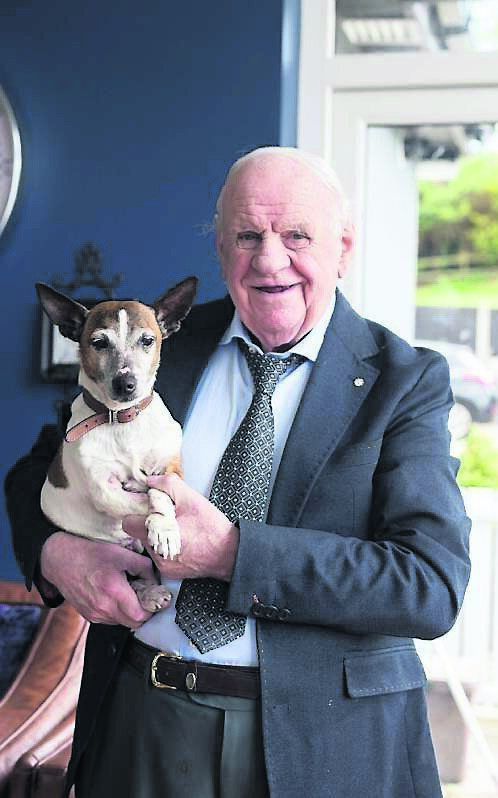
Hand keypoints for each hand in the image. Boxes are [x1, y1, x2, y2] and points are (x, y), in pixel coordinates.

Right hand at [40, 531, 154, 627]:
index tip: (155, 598)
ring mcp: (94, 614)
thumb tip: (156, 581)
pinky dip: (117, 611)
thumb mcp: (122, 554)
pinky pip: (110, 619)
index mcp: (113, 591)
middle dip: (142, 611)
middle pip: (133, 623)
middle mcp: (103, 607)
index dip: (152, 608)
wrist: (61, 559)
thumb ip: (144, 568)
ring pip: (122, 622)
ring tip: (127, 592)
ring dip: (129, 612)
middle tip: (144, 595)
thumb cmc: (91, 554)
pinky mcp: (88, 616)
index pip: (141, 616)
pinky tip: (114, 595)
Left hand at [122, 474, 239, 581]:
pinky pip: (160, 556)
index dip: (139, 513)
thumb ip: (169, 485)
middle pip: (140, 534)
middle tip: (171, 518)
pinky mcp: (169, 573)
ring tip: (180, 531)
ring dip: (160, 536)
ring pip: (150, 545)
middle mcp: (155, 553)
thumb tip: (151, 481)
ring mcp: (162, 565)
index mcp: (157, 534)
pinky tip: (184, 543)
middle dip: (151, 524)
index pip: (128, 523)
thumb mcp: (192, 499)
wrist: (229, 554)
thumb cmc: (212, 528)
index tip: (152, 509)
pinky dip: (168, 548)